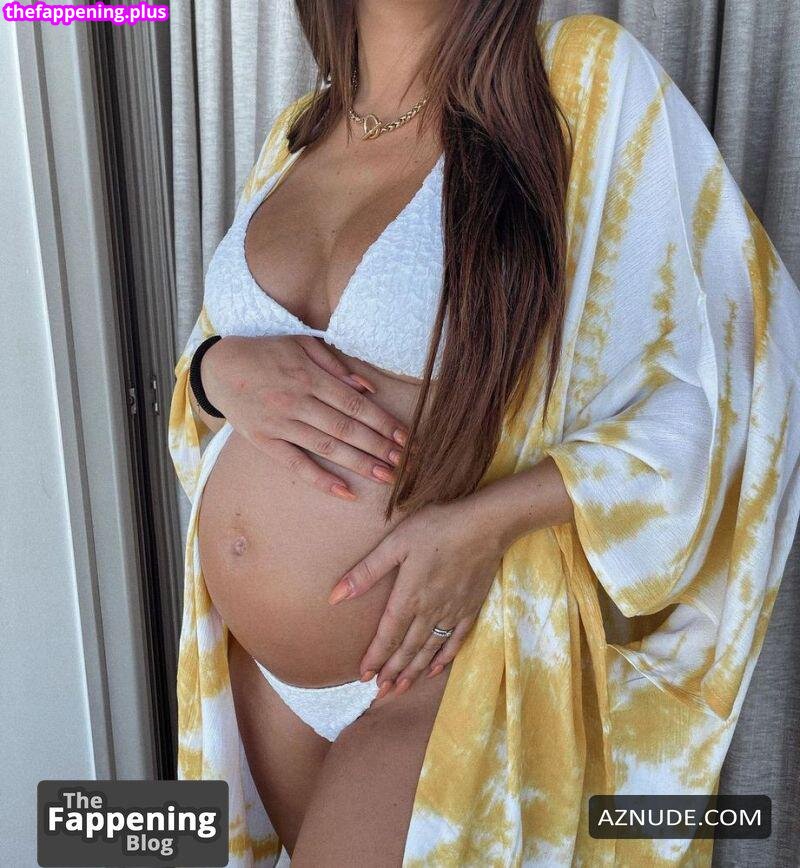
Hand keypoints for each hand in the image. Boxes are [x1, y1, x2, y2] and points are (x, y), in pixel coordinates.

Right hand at [200, 334, 407, 499]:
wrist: (218, 368)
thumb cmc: (266, 353)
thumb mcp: (301, 344)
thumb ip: (335, 365)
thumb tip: (367, 387)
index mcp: (310, 377)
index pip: (354, 404)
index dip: (382, 422)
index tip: (404, 437)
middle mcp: (298, 401)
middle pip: (346, 429)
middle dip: (378, 447)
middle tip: (404, 464)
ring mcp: (280, 424)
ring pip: (327, 448)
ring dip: (359, 464)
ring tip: (385, 477)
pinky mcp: (265, 441)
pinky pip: (296, 464)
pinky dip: (321, 479)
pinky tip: (345, 491)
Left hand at [328, 496, 504, 694]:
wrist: (485, 526)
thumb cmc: (437, 528)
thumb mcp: (396, 543)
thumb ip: (367, 571)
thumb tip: (336, 596)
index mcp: (409, 597)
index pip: (387, 636)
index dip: (375, 657)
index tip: (363, 676)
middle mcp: (430, 612)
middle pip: (408, 649)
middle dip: (392, 672)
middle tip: (379, 693)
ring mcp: (452, 613)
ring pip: (430, 650)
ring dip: (414, 671)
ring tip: (400, 688)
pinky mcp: (471, 609)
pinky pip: (456, 641)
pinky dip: (444, 658)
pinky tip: (435, 669)